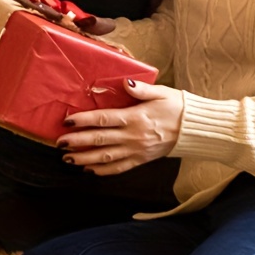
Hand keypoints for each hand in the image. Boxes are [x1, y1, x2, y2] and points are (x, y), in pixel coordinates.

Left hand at [59, 79, 183, 174]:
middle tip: (59, 143)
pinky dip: (103, 171)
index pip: (103, 119)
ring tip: (68, 159)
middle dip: (77, 142)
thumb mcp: (161, 93)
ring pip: (107, 157)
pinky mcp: (142, 160)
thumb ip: (141, 89)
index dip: (83, 120)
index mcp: (135, 118)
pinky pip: (120, 168)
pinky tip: (89, 170)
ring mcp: (137, 151)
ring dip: (85, 159)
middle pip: (100, 140)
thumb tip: (125, 83)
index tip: (67, 121)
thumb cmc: (177, 107)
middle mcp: (133, 136)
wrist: (195, 130)